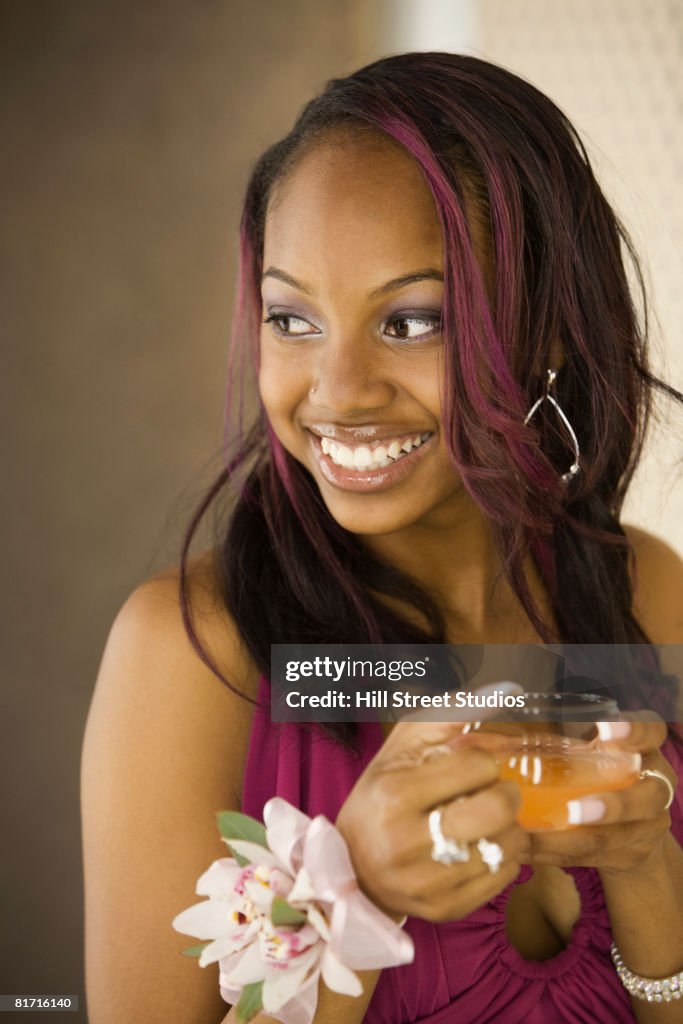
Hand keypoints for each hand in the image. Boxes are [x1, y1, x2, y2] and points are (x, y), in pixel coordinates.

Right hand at [335, 719, 527, 922]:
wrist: (351, 868)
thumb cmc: (381, 796)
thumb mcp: (403, 746)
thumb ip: (452, 713)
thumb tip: (507, 688)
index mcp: (394, 794)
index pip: (477, 765)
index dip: (483, 761)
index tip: (471, 767)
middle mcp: (406, 842)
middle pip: (498, 809)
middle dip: (506, 793)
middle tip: (493, 792)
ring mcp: (425, 884)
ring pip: (508, 846)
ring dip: (508, 827)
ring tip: (486, 822)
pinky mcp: (445, 911)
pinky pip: (504, 878)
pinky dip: (503, 857)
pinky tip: (481, 847)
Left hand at [525, 719, 677, 875]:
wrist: (630, 828)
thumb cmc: (597, 775)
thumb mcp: (589, 753)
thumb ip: (555, 741)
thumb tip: (479, 735)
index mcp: (643, 749)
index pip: (651, 732)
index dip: (633, 731)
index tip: (604, 730)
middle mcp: (654, 785)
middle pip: (648, 796)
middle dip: (612, 806)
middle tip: (574, 810)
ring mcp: (647, 825)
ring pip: (616, 837)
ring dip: (570, 840)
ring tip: (532, 839)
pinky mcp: (630, 855)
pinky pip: (592, 857)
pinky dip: (555, 854)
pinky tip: (524, 850)